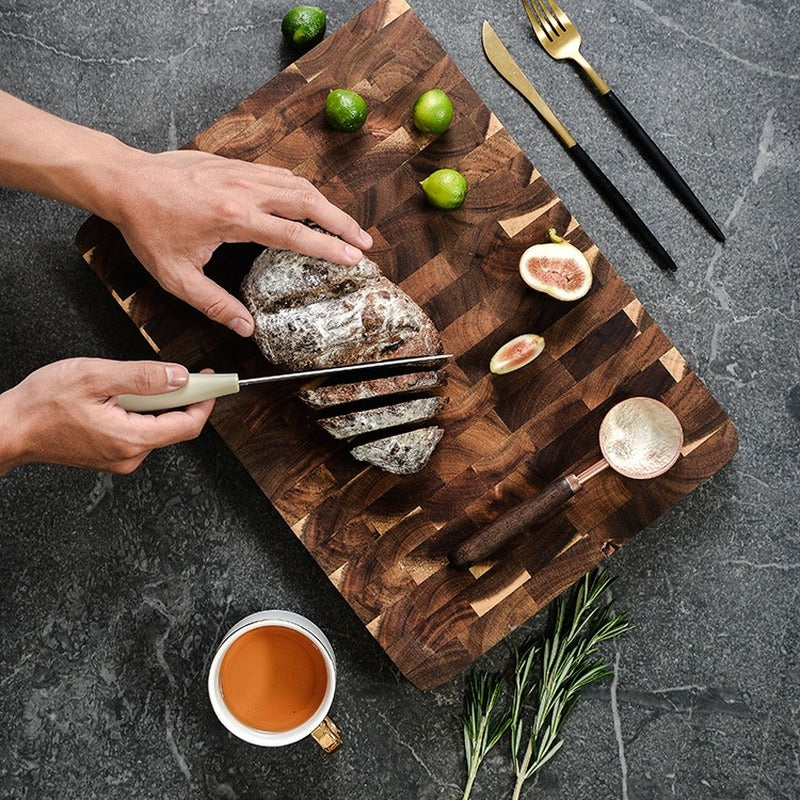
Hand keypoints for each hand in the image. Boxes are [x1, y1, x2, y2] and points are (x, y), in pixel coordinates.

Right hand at [0, 358, 213, 474]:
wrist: (9, 428)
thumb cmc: (41, 404)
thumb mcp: (95, 377)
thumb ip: (142, 377)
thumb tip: (179, 377)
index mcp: (131, 439)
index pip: (188, 425)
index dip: (205, 401)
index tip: (214, 382)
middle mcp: (130, 455)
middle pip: (174, 425)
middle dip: (180, 397)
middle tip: (177, 372)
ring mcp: (120, 458)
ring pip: (156, 426)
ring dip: (155, 402)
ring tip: (129, 383)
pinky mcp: (111, 454)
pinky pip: (139, 430)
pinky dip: (140, 410)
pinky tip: (120, 397)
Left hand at [108, 149, 373, 335]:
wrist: (126, 181)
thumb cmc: (148, 227)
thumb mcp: (177, 275)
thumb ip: (214, 303)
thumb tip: (246, 327)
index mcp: (233, 218)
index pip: (294, 233)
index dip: (328, 246)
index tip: (354, 257)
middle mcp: (244, 190)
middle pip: (307, 201)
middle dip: (341, 222)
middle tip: (364, 241)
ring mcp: (241, 173)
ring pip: (297, 184)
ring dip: (326, 204)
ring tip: (346, 225)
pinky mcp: (236, 165)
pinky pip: (280, 175)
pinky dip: (303, 190)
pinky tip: (311, 203)